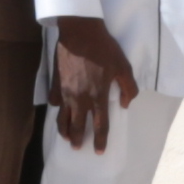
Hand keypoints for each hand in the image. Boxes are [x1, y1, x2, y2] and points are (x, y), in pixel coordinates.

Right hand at [49, 17, 141, 151]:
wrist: (79, 31)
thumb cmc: (104, 48)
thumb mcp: (123, 66)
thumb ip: (129, 87)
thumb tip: (126, 104)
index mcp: (98, 96)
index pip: (100, 126)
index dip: (100, 141)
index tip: (99, 151)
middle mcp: (80, 99)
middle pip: (76, 127)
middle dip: (78, 140)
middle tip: (78, 147)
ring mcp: (64, 92)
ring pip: (61, 119)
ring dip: (64, 131)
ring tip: (67, 137)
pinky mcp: (55, 84)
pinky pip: (54, 102)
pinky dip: (57, 108)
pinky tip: (59, 109)